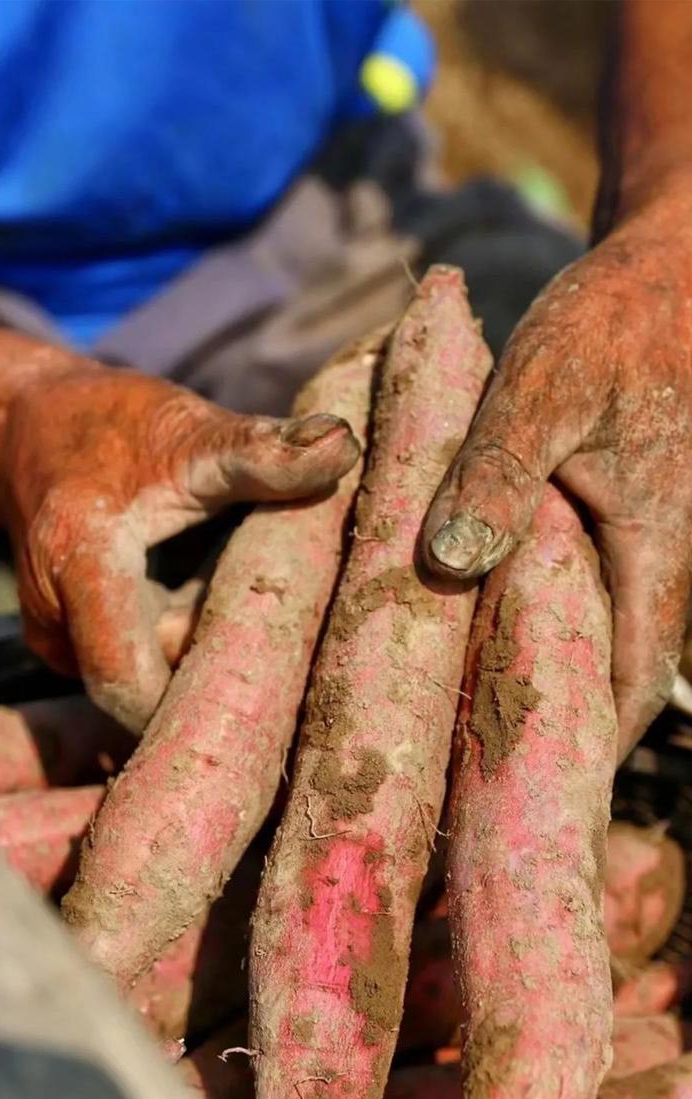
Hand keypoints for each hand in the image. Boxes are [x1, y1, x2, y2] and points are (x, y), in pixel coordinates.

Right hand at [0, 333, 357, 731]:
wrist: (28, 427)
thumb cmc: (112, 423)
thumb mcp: (190, 430)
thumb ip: (264, 450)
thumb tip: (342, 445)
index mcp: (82, 561)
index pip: (127, 676)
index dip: (194, 701)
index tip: (270, 688)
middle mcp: (56, 618)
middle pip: (152, 682)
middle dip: (215, 659)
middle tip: (270, 613)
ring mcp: (58, 640)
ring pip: (147, 674)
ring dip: (199, 646)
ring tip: (228, 583)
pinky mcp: (70, 648)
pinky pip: (136, 662)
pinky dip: (179, 637)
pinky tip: (202, 593)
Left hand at [423, 192, 691, 757]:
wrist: (661, 277)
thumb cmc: (611, 326)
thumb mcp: (545, 388)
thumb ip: (500, 471)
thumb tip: (451, 560)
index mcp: (652, 556)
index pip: (626, 692)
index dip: (576, 757)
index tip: (510, 805)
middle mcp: (653, 571)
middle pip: (604, 685)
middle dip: (544, 737)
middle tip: (462, 784)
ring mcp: (634, 553)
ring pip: (588, 645)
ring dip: (532, 685)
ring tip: (453, 730)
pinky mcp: (609, 531)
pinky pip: (573, 600)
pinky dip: (526, 627)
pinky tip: (465, 635)